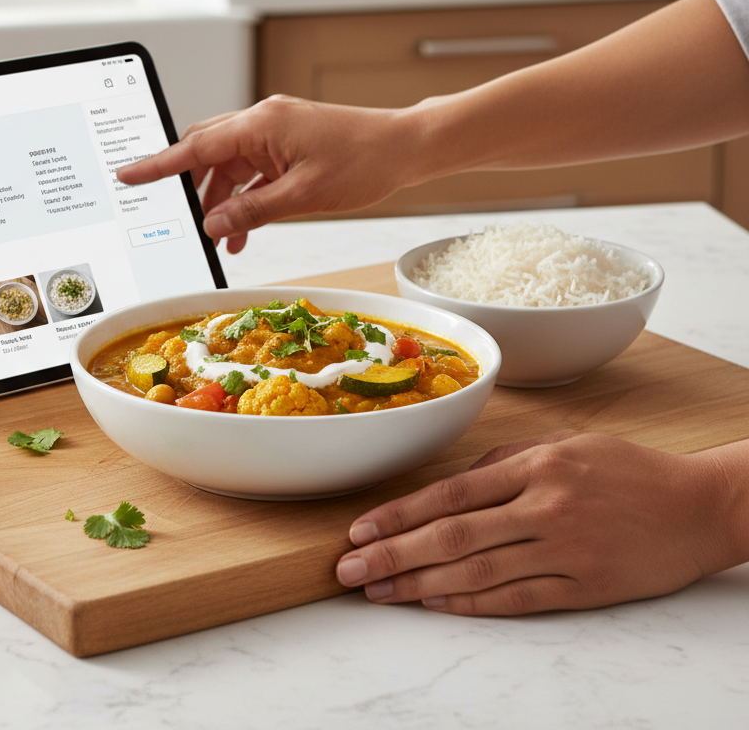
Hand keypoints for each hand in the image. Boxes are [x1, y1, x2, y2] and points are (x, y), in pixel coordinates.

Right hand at [117, 96, 413, 252]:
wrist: (406, 147)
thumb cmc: (365, 161)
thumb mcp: (303, 195)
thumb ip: (253, 210)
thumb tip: (214, 224)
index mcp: (261, 124)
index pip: (196, 145)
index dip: (158, 164)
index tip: (129, 174)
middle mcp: (263, 121)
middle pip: (207, 150)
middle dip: (189, 186)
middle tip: (171, 214)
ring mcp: (275, 132)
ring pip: (229, 165)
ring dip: (221, 199)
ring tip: (219, 236)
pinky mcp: (288, 144)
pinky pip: (253, 171)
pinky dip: (245, 197)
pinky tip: (242, 227)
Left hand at [335, 432, 748, 614]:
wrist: (700, 507)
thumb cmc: (628, 470)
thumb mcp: (566, 444)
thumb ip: (506, 461)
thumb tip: (454, 483)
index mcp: (537, 466)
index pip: (451, 493)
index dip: (400, 514)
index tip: (361, 529)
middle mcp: (546, 508)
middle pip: (453, 537)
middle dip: (393, 555)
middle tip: (349, 569)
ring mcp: (565, 552)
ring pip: (477, 574)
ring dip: (419, 586)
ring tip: (379, 592)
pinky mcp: (585, 588)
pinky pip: (517, 600)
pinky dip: (471, 605)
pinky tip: (435, 605)